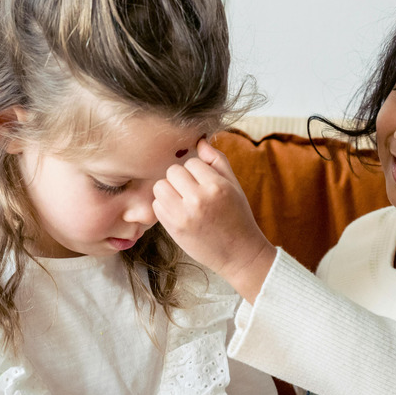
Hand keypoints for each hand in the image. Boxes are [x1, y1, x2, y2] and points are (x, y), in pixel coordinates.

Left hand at [152, 138, 276, 302]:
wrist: (239, 253)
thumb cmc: (238, 217)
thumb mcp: (234, 186)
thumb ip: (217, 161)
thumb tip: (200, 141)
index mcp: (216, 186)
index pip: (192, 161)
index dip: (196, 170)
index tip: (204, 182)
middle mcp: (198, 199)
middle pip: (172, 171)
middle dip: (180, 179)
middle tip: (191, 191)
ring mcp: (183, 215)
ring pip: (160, 186)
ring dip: (169, 191)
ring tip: (183, 201)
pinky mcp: (173, 229)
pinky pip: (157, 206)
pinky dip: (165, 207)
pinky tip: (179, 213)